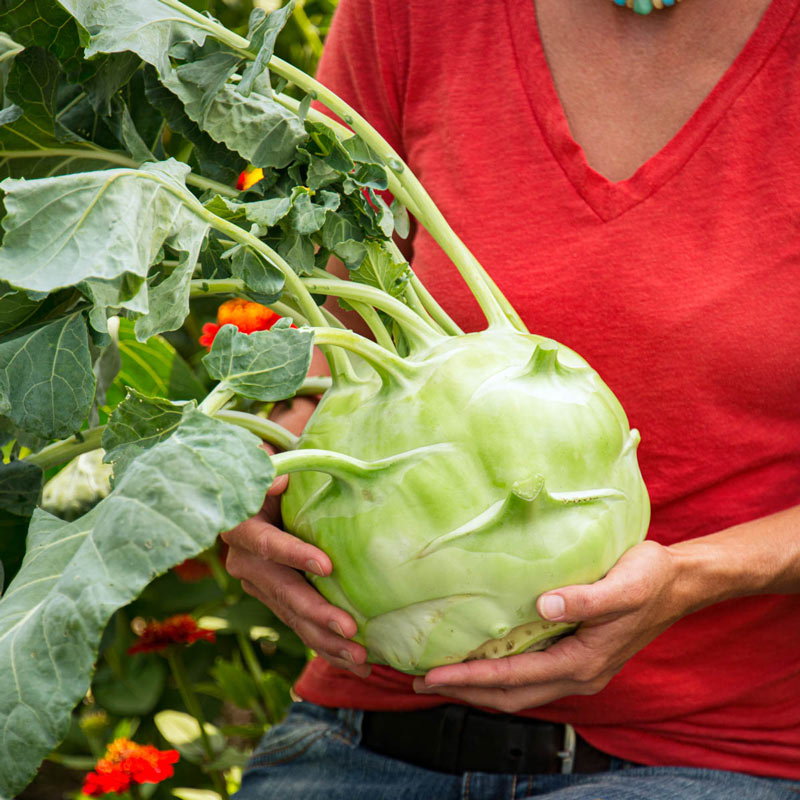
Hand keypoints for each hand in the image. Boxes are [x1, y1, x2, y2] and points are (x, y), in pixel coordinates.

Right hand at [221, 463, 370, 677]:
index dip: (294, 555)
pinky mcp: (275, 601)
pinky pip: (299, 627)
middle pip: (282, 592)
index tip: (328, 567)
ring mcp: (260, 587)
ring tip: (360, 657)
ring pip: (292, 618)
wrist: (256, 496)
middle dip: (317, 614)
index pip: (266, 544)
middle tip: (351, 630)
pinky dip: (326, 646)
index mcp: (242, 528)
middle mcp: (245, 563)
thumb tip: (279, 481)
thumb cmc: (272, 477)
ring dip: (326, 641)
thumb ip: (271, 473)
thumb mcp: (269, 470)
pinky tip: (355, 661)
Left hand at [412, 540, 683, 711]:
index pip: (514, 677)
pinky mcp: (578, 657)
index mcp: (583, 662)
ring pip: (519, 690)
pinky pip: (529, 675)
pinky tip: (483, 659)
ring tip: (443, 677)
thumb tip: (543, 606)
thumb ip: (585, 599)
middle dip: (465, 691)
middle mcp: (577, 674)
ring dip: (479, 686)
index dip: (471, 677)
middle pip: (510, 696)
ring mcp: (578, 669)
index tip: (434, 674)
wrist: (679, 584)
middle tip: (421, 681)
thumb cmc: (650, 580)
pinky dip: (499, 674)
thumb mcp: (622, 585)